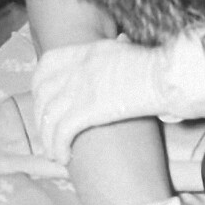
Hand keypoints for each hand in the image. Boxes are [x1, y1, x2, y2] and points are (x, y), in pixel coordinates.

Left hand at [32, 31, 204, 164]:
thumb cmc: (154, 65)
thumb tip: (119, 47)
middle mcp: (76, 68)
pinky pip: (60, 133)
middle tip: (48, 134)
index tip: (44, 102)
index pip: (46, 65)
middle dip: (41, 118)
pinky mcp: (86, 110)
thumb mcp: (125, 50)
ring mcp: (79, 88)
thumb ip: (113, 51)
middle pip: (42, 94)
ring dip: (48, 139)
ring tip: (56, 152)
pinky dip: (58, 148)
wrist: (164, 76)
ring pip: (48, 118)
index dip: (39, 86)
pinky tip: (65, 157)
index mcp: (85, 52)